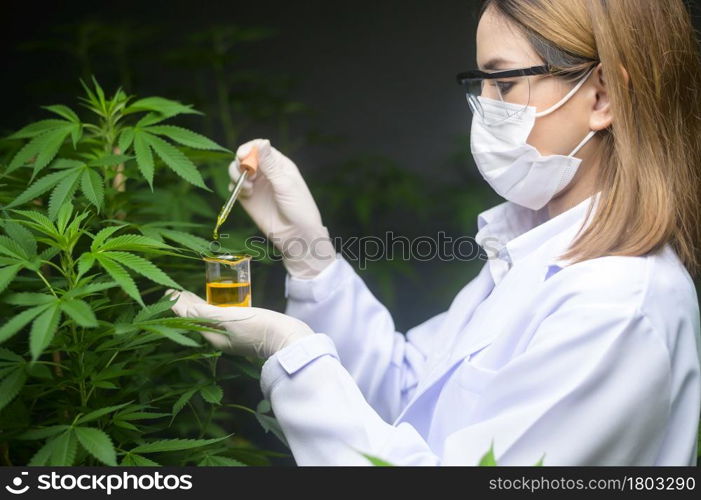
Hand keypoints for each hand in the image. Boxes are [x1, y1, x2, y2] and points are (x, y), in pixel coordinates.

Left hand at [166, 289, 313, 358]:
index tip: (168, 291)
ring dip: (197, 305)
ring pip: (208, 318)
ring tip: (189, 295)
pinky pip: (220, 317)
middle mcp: (219, 337)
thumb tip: (184, 308)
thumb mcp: (230, 318)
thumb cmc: (259, 328)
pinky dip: (212, 308)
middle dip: (185, 305)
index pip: (189, 318)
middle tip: (174, 291)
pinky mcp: (243, 329)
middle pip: (197, 319)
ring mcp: (231, 334)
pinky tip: (215, 302)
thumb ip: (206, 313)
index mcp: (213, 336)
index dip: (177, 305)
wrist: (287, 339)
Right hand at [228, 138, 335, 278]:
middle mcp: (266, 171)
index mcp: (279, 164)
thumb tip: (262, 142)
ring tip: (248, 189)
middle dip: (241, 163)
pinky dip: (234, 188)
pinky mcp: (247, 198)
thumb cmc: (298, 208)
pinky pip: (234, 186)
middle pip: (244, 156)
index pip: (259, 147)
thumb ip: (270, 165)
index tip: (243, 156)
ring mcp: (256, 184)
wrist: (296, 235)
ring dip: (237, 175)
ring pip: (236, 170)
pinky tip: (245, 196)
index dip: (249, 148)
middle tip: (249, 176)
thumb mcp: (285, 184)